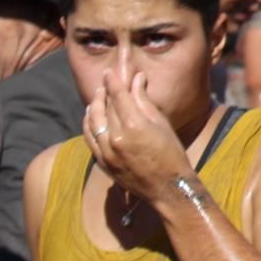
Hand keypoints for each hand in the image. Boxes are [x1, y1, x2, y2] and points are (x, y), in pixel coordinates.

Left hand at [83, 71, 195, 210]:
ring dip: (93, 107)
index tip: (109, 71)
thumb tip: (136, 80)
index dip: (113, 82)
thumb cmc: (172, 155)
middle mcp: (116, 138)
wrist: (168, 189)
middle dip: (104, 92)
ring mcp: (106, 152)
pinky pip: (89, 138)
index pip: (118, 96)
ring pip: (92, 122)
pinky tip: (91, 117)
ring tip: (97, 98)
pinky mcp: (102, 162)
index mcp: (134, 126)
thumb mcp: (162, 125)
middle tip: (105, 82)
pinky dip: (88, 125)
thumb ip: (144, 102)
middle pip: (105, 108)